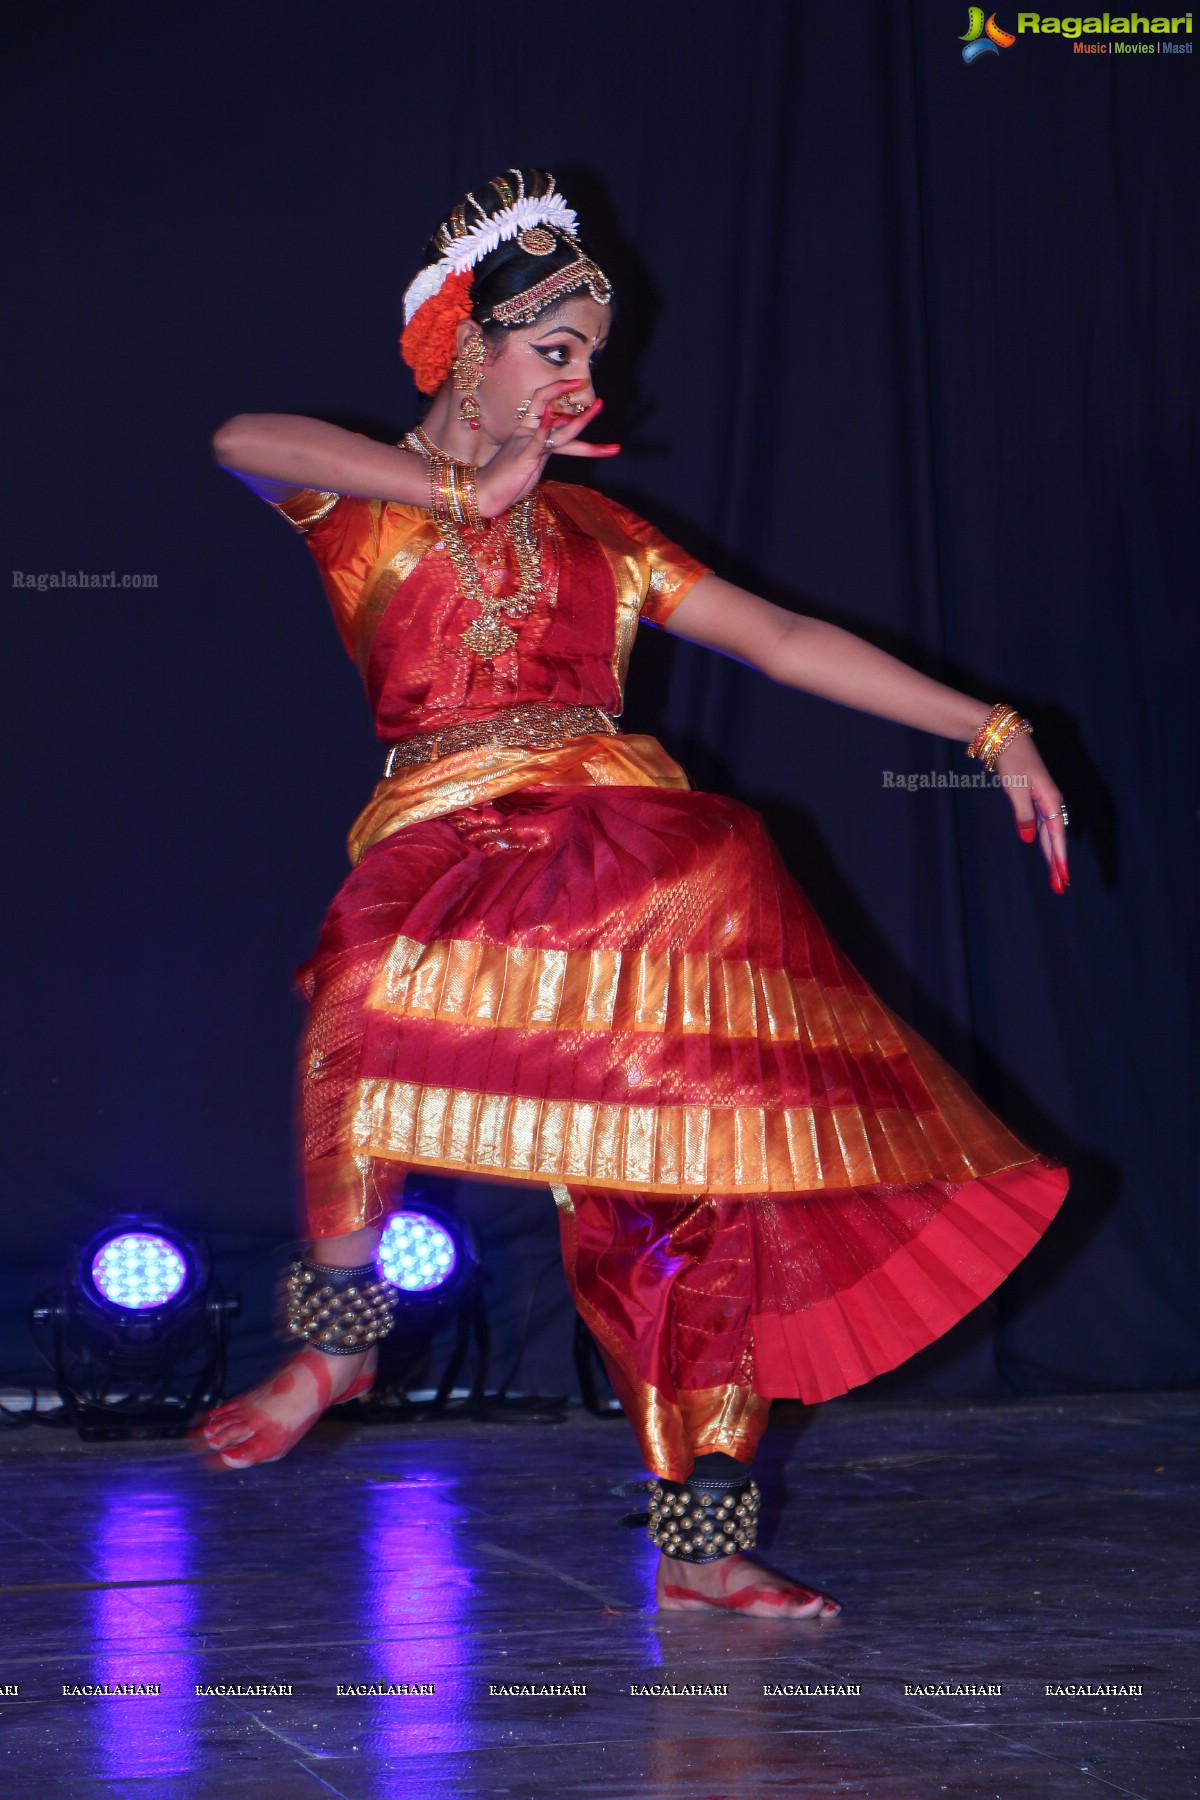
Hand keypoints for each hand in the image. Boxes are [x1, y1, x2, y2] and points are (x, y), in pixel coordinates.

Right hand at [475, 379, 619, 517]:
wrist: (481, 493)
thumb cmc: (504, 482)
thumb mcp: (528, 463)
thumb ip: (542, 449)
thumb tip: (559, 435)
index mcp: (526, 434)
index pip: (543, 404)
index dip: (559, 392)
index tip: (577, 386)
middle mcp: (526, 434)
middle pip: (551, 409)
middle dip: (578, 407)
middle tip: (601, 403)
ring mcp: (525, 444)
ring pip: (555, 427)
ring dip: (580, 419)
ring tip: (596, 409)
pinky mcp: (523, 457)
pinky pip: (537, 440)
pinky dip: (546, 426)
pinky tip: (553, 414)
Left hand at [994, 734, 1069, 892]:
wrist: (1007, 738)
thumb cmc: (1013, 761)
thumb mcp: (1016, 789)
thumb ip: (1023, 814)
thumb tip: (1030, 838)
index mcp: (1051, 800)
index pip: (1057, 836)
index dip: (1059, 858)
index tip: (1062, 877)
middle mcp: (1051, 802)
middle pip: (1056, 839)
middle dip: (1058, 863)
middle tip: (1061, 887)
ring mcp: (1043, 801)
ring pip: (1050, 834)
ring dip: (1052, 856)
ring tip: (1056, 876)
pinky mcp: (1034, 799)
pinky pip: (1043, 826)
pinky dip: (1045, 842)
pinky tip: (1046, 852)